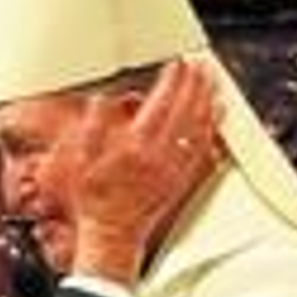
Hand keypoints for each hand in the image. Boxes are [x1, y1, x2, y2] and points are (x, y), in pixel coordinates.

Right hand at [72, 59, 220, 282]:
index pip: (161, 103)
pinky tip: (216, 116)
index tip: (176, 63)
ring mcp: (174, 167)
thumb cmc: (95, 200)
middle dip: (195, 83)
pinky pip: (203, 148)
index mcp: (135, 146)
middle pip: (186, 110)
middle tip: (199, 64)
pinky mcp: (181, 179)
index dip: (172, 80)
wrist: (112, 233)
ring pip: (199, 126)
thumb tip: (100, 101)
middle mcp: (159, 154)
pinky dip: (212, 128)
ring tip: (213, 81)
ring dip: (208, 100)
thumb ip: (91, 128)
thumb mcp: (80, 162)